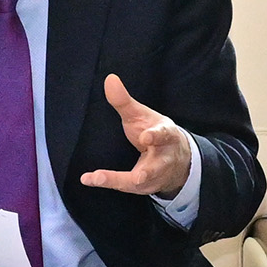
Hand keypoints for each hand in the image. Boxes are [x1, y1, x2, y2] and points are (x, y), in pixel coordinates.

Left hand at [77, 74, 196, 197]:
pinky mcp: (144, 187)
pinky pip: (126, 186)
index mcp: (167, 137)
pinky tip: (89, 179)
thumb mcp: (142, 116)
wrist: (176, 161)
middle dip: (148, 172)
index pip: (164, 135)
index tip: (146, 137)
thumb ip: (125, 102)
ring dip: (121, 181)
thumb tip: (109, 79)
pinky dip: (108, 182)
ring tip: (99, 179)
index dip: (156, 136)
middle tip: (139, 176)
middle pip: (157, 166)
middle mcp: (163, 159)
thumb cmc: (155, 134)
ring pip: (141, 181)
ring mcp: (155, 176)